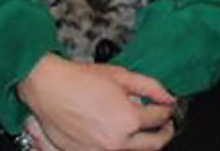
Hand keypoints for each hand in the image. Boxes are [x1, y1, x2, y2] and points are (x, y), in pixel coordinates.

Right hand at [17, 53, 174, 150]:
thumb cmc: (81, 80)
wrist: (50, 89)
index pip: (159, 117)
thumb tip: (169, 97)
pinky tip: (121, 134)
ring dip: (145, 141)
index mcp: (129, 119)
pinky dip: (123, 145)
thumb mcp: (121, 75)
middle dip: (165, 132)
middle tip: (167, 124)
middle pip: (154, 144)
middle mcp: (118, 141)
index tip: (169, 106)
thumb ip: (150, 86)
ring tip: (145, 129)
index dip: (167, 110)